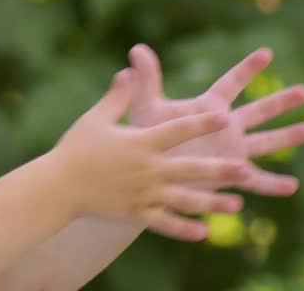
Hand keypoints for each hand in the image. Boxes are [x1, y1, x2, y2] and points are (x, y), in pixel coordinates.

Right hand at [54, 69, 252, 241]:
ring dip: (211, 203)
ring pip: (184, 200)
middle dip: (218, 170)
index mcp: (140, 142)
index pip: (177, 130)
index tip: (224, 117)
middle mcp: (146, 169)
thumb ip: (117, 97)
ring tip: (237, 206)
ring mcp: (142, 194)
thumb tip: (128, 70)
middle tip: (245, 169)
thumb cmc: (76, 148)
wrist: (58, 185)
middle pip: (189, 169)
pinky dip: (184, 229)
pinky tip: (204, 232)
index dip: (201, 123)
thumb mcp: (96, 118)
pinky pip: (164, 223)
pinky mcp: (135, 213)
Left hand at [127, 44, 303, 195]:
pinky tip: (293, 185)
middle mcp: (225, 127)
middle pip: (258, 111)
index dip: (247, 69)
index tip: (267, 52)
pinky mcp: (229, 175)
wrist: (144, 171)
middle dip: (280, 102)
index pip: (231, 84)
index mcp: (208, 107)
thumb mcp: (146, 106)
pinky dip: (273, 184)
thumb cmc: (144, 135)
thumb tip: (136, 48)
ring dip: (286, 137)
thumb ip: (146, 80)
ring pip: (265, 143)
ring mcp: (230, 151)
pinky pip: (255, 181)